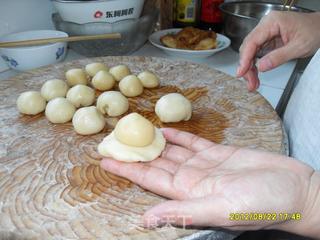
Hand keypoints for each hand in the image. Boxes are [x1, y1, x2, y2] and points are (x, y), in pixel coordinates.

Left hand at [100, 128, 319, 236]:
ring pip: (171, 150)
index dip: (126, 169)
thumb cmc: (262, 204)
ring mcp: (205, 165)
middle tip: (113, 140)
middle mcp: (192, 178)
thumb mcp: (221, 211)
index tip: (105, 160)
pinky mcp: (219, 152)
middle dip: (134, 152)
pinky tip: (163, 129)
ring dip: (152, 141)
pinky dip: (178, 135)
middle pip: (155, 163)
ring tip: (134, 130)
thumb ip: (183, 212)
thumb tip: (146, 220)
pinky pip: (193, 142)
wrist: (294, 190)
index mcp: (188, 193)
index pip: (148, 179)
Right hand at [237, 11, 319, 90]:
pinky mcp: (267, 40)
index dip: (244, 58)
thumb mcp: (299, 46)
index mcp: (272, 22)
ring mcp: (265, 33)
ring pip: (250, 52)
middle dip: (247, 67)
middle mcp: (265, 26)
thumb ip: (279, 57)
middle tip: (249, 83)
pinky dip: (255, 66)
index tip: (241, 72)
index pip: (252, 41)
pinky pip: (256, 54)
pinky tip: (255, 76)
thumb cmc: (315, 31)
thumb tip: (261, 67)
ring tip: (252, 83)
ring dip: (249, 69)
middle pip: (248, 48)